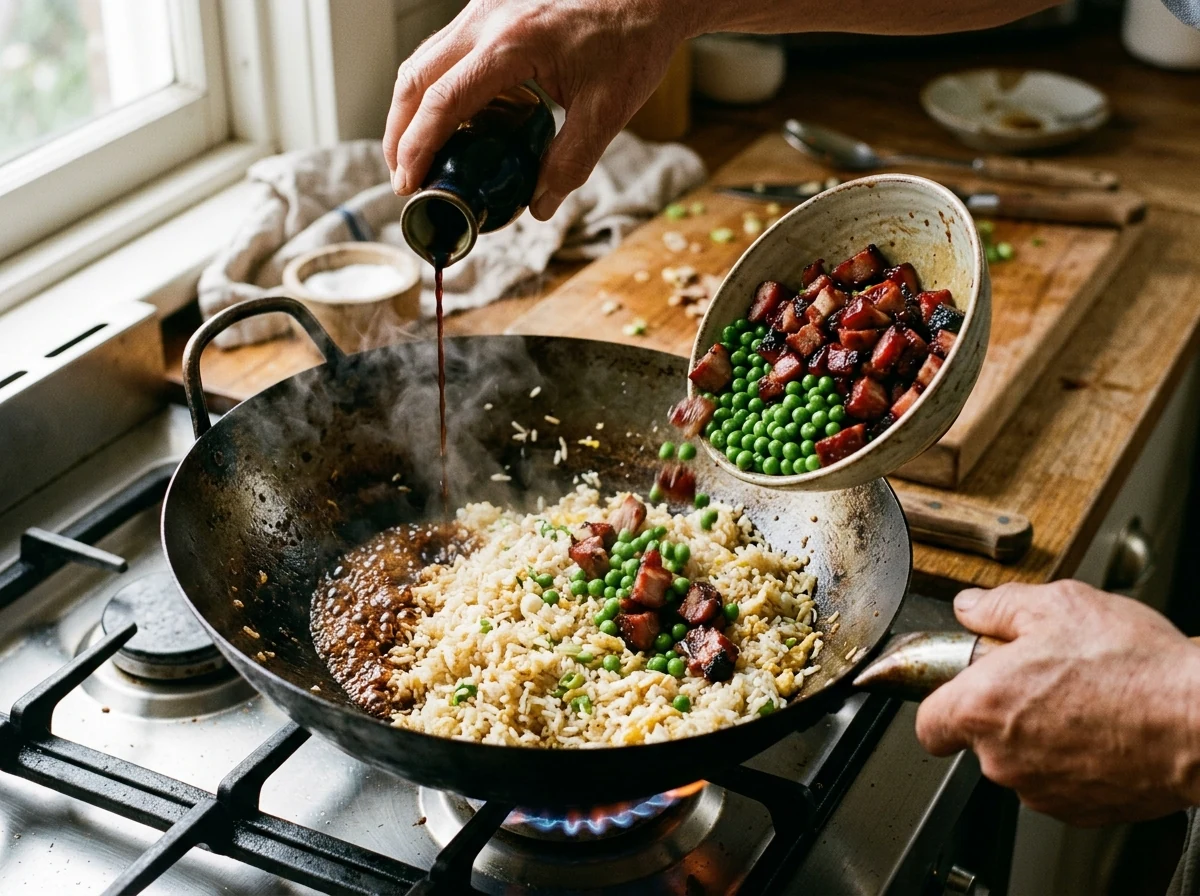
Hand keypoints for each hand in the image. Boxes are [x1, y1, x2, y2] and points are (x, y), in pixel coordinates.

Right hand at [382, 0, 696, 219]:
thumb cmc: (632, 41)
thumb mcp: (606, 112)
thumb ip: (570, 163)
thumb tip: (538, 206)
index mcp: (512, 44)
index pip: (444, 101)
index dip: (418, 148)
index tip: (411, 183)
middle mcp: (486, 19)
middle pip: (415, 79)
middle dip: (400, 133)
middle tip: (405, 177)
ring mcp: (484, 9)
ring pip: (423, 61)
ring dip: (412, 110)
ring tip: (419, 155)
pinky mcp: (490, 10)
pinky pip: (446, 51)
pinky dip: (436, 89)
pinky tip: (454, 123)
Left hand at [916, 580, 1199, 825]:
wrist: (1199, 721)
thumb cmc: (1133, 667)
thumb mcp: (1058, 606)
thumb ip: (999, 606)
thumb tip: (971, 607)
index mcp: (982, 706)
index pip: (928, 723)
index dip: (941, 704)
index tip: (957, 692)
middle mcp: (1002, 757)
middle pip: (979, 738)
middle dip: (1002, 710)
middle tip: (1042, 678)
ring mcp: (1041, 790)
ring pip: (1020, 762)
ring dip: (1040, 736)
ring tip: (1083, 701)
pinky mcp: (1079, 811)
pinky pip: (1059, 784)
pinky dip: (1073, 762)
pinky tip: (1103, 730)